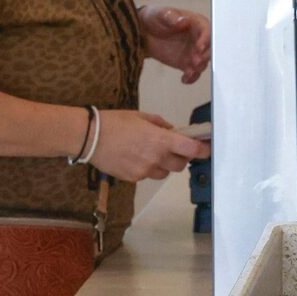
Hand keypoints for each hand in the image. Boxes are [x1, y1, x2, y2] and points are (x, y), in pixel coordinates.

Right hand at [89, 107, 209, 181]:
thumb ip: (161, 125)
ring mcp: (145, 170)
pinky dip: (147, 169)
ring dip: (164, 165)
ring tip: (150, 153)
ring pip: (164, 173)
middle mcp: (155, 158)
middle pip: (180, 165)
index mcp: (160, 140)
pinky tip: (135, 158)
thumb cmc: (114, 122)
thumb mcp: (141, 117)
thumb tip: (172, 132)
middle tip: (174, 149)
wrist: (90, 138)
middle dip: (181, 157)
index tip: (206, 148)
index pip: (191, 149)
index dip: (202, 150)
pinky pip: (148, 176)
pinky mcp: (134, 178)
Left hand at [140, 5, 211, 82]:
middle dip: (204, 56)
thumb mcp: (162, 14)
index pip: (207, 31)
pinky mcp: (186, 63)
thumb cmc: (156, 18)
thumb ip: (172, 17)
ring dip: (198, 68)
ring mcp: (193, 52)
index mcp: (196, 23)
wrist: (144, 32)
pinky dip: (192, 77)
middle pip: (209, 49)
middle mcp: (198, 38)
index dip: (205, 40)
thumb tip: (183, 21)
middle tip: (194, 61)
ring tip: (188, 72)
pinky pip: (193, 72)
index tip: (199, 47)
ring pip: (203, 62)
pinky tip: (185, 79)